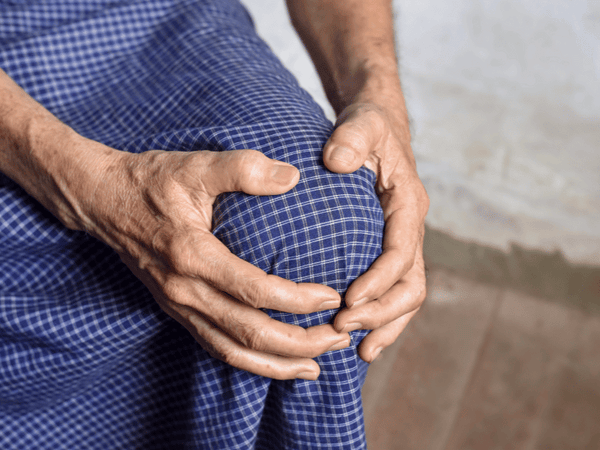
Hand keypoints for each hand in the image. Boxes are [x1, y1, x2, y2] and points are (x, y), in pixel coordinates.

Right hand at [78, 145, 350, 378]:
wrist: (104, 201)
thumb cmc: (152, 180)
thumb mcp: (196, 164)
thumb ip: (243, 169)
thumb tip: (293, 177)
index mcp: (192, 254)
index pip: (253, 291)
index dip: (296, 300)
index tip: (332, 297)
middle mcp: (184, 290)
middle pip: (248, 333)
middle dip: (299, 342)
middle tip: (339, 338)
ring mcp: (178, 306)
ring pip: (232, 352)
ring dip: (278, 364)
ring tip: (317, 365)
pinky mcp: (178, 311)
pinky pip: (216, 348)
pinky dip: (250, 363)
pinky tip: (276, 363)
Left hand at [322, 102, 428, 362]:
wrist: (375, 130)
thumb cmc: (367, 127)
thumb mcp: (361, 124)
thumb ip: (351, 138)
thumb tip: (337, 161)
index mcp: (407, 203)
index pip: (401, 250)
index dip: (379, 280)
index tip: (349, 300)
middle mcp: (409, 228)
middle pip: (410, 284)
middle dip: (382, 312)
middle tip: (343, 328)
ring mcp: (400, 242)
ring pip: (406, 295)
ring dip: (386, 325)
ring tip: (360, 351)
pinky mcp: (387, 249)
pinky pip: (393, 291)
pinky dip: (382, 318)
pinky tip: (361, 340)